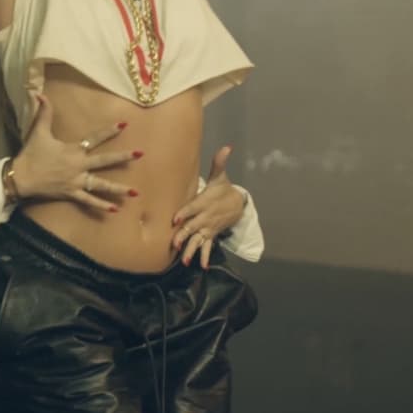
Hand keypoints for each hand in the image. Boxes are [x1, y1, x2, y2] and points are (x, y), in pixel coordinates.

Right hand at [10, 94, 142, 212]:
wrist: (21, 178)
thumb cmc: (30, 154)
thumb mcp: (38, 132)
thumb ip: (44, 113)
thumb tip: (39, 94)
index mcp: (74, 150)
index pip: (95, 138)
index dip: (109, 131)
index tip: (124, 125)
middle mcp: (79, 165)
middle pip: (104, 161)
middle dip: (123, 157)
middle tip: (140, 154)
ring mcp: (76, 181)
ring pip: (101, 185)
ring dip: (118, 189)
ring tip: (134, 193)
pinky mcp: (71, 193)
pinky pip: (89, 201)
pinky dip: (101, 206)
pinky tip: (114, 209)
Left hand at [171, 145, 245, 268]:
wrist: (238, 204)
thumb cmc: (222, 189)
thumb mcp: (220, 177)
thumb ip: (219, 163)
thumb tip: (227, 146)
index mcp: (204, 202)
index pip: (193, 208)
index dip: (184, 213)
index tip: (175, 219)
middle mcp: (205, 217)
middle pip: (193, 226)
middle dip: (184, 235)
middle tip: (174, 243)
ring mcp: (208, 228)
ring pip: (198, 240)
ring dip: (192, 250)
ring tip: (185, 260)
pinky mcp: (211, 234)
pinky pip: (208, 247)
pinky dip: (206, 256)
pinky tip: (202, 266)